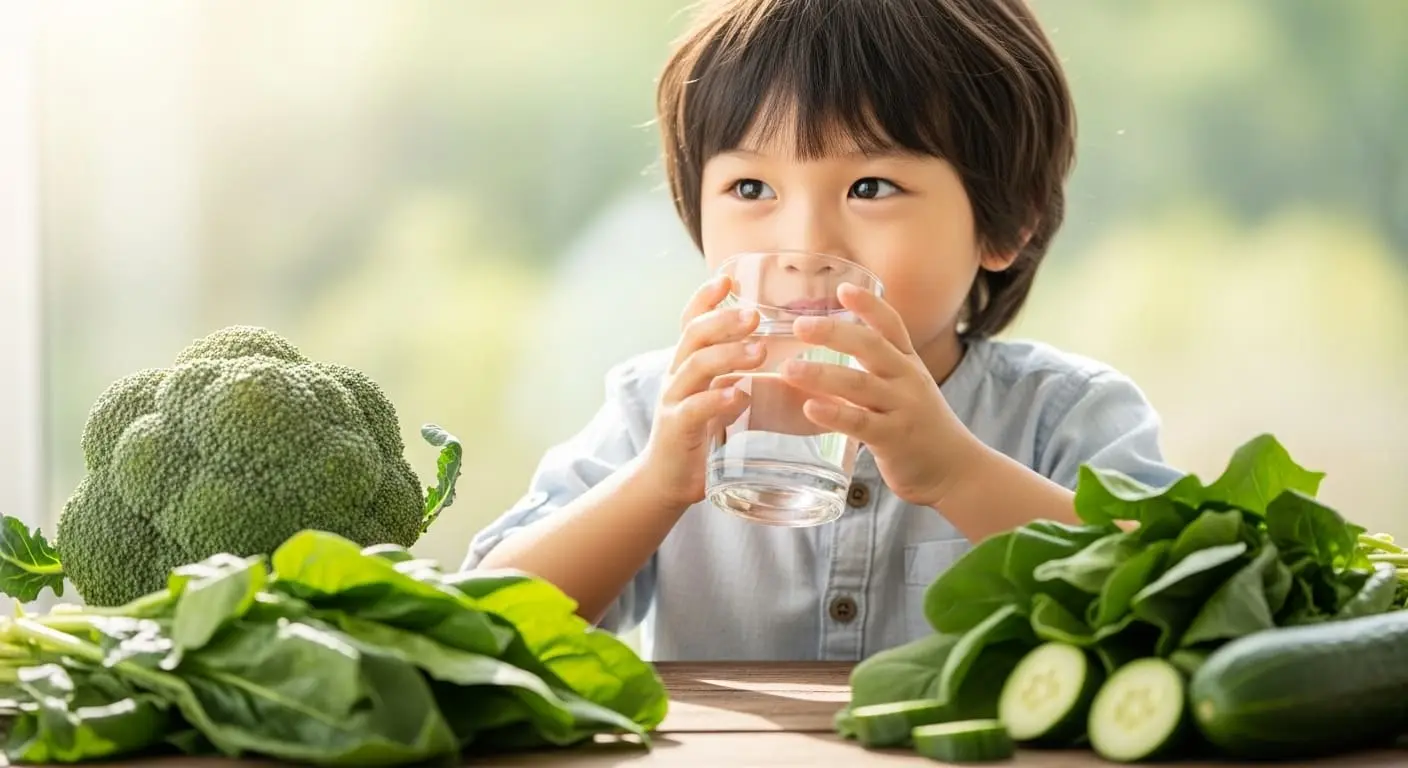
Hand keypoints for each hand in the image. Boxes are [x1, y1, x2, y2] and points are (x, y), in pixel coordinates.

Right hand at [638, 276, 762, 507]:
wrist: (667, 480)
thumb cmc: (700, 435)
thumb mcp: (720, 397)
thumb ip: (743, 378)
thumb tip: (789, 360)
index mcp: (687, 364)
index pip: (691, 321)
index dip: (705, 297)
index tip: (726, 276)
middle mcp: (676, 376)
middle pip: (694, 336)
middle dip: (724, 321)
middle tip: (755, 315)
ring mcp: (674, 401)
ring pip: (695, 367)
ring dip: (729, 355)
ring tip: (760, 352)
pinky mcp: (677, 429)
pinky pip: (695, 408)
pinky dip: (718, 400)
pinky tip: (739, 396)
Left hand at [779, 283, 979, 507]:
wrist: (956, 470)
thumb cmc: (920, 426)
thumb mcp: (908, 386)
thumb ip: (880, 366)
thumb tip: (838, 344)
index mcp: (908, 364)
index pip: (891, 325)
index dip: (869, 305)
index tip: (842, 288)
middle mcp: (907, 380)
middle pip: (871, 347)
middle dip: (834, 333)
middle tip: (799, 325)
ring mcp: (902, 409)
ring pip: (859, 384)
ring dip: (821, 374)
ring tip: (788, 370)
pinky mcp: (893, 439)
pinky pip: (860, 423)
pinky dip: (834, 414)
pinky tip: (810, 408)